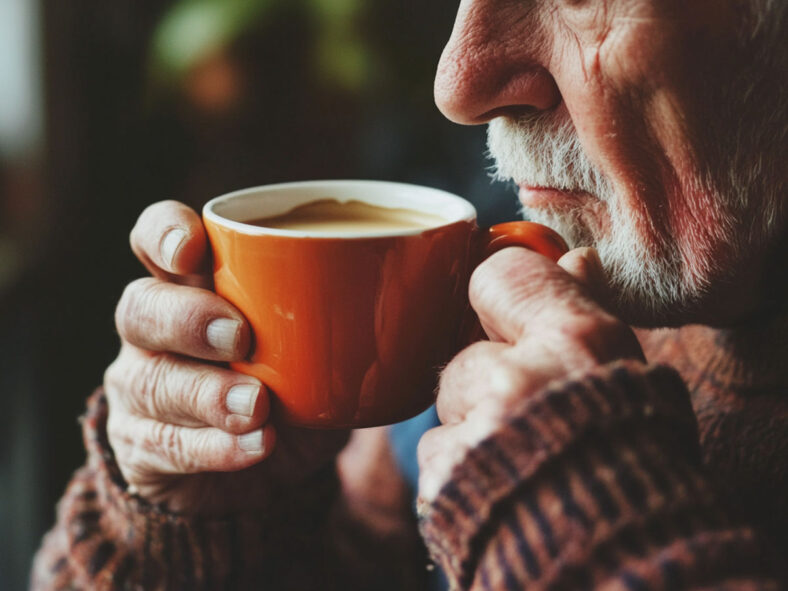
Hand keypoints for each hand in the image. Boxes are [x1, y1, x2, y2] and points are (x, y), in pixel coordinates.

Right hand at [104, 201, 346, 512]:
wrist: (262, 466)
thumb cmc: (292, 381)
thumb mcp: (320, 341)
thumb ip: (355, 311)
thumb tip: (437, 285)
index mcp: (194, 284)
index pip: (156, 238)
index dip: (164, 233)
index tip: (196, 246)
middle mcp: (157, 329)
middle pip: (141, 307)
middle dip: (188, 318)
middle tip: (241, 337)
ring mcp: (143, 387)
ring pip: (150, 380)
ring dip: (207, 392)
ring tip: (259, 406)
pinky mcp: (146, 446)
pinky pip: (167, 445)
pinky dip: (215, 447)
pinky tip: (256, 447)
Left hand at [417, 247, 643, 501]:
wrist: (627, 559)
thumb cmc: (640, 466)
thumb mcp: (629, 381)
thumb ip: (589, 316)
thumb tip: (573, 259)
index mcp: (578, 342)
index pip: (501, 274)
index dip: (496, 297)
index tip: (502, 315)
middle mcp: (522, 378)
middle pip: (466, 355)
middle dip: (486, 383)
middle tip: (528, 416)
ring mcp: (478, 431)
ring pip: (449, 405)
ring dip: (472, 428)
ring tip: (520, 462)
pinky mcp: (445, 482)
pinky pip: (438, 455)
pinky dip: (458, 473)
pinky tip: (499, 491)